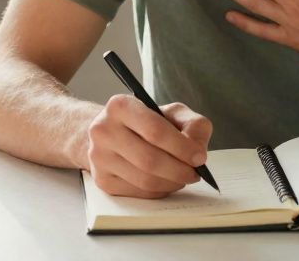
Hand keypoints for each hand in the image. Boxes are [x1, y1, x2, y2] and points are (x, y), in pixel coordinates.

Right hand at [83, 95, 212, 198]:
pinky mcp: (102, 180)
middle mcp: (103, 130)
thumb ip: (193, 125)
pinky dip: (160, 191)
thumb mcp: (172, 113)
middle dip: (179, 170)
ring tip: (183, 177)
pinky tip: (167, 182)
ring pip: (144, 179)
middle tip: (195, 173)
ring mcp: (99, 157)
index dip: (182, 147)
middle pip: (149, 159)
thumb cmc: (146, 122)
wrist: (111, 133)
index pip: (155, 131)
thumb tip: (198, 151)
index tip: (200, 157)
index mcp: (120, 106)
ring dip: (171, 183)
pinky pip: (138, 192)